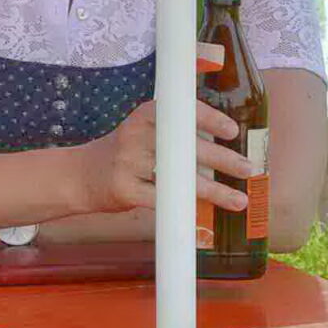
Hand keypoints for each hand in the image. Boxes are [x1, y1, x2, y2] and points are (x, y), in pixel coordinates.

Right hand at [77, 99, 253, 216]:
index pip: (180, 112)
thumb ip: (174, 131)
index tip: (232, 131)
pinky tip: (204, 215)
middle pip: (185, 147)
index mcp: (144, 117)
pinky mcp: (123, 190)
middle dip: (221, 159)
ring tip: (239, 200)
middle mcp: (135, 136)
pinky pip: (161, 201)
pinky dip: (186, 208)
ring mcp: (127, 163)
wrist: (79, 176)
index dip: (208, 119)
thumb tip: (224, 142)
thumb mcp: (141, 131)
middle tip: (247, 168)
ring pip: (179, 178)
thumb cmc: (123, 154)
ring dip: (213, 190)